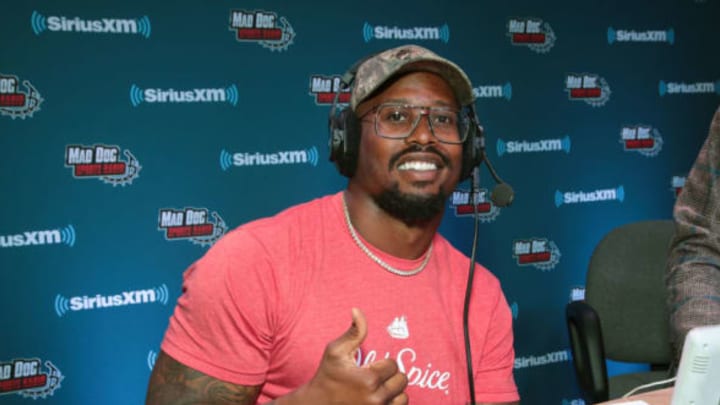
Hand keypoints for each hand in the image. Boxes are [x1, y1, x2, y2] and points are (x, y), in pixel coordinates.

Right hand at [284, 308, 407, 404]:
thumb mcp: (336, 351)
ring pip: (403, 397)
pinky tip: (380, 399)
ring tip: (379, 389)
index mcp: (369, 379)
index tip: (370, 367)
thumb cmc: (327, 376)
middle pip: (402, 380)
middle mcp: (376, 398)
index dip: (383, 364)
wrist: (317, 404)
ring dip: (394, 391)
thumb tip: (357, 310)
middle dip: (390, 376)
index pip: (394, 365)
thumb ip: (354, 332)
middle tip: (375, 377)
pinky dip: (393, 403)